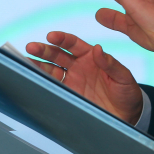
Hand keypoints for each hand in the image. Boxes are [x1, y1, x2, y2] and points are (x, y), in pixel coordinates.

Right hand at [26, 31, 143, 124]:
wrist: (127, 116)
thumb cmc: (127, 93)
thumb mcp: (124, 78)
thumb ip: (111, 64)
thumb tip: (98, 49)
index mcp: (91, 57)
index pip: (74, 44)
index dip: (62, 39)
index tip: (51, 36)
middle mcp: (79, 67)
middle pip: (58, 55)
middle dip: (44, 50)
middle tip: (31, 47)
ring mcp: (72, 81)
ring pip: (51, 69)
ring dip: (38, 64)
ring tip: (25, 61)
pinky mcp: (68, 95)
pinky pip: (53, 86)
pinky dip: (41, 81)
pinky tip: (31, 77)